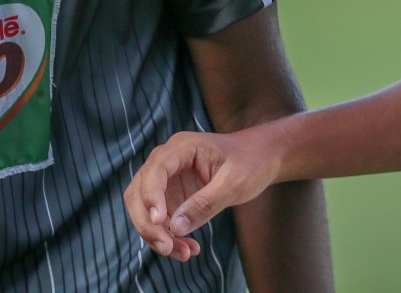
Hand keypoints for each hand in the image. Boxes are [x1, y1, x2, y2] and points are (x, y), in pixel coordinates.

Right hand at [124, 127, 282, 259]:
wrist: (261, 159)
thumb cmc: (250, 162)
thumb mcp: (234, 183)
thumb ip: (205, 203)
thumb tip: (175, 228)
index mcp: (182, 147)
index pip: (155, 170)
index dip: (151, 196)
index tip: (160, 222)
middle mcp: (168, 162)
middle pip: (139, 192)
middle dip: (148, 223)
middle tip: (167, 247)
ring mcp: (168, 181)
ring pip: (145, 211)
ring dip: (158, 235)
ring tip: (185, 253)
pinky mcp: (173, 197)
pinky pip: (161, 221)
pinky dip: (170, 237)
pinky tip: (189, 248)